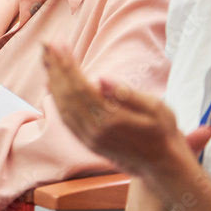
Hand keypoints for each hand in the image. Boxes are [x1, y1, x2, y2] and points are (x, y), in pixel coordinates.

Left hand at [43, 43, 191, 176]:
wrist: (164, 166)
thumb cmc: (163, 132)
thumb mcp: (157, 110)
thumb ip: (128, 94)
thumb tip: (101, 78)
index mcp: (112, 120)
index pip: (81, 88)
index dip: (68, 65)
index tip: (60, 45)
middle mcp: (95, 131)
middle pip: (67, 94)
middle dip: (55, 66)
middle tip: (47, 44)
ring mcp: (88, 139)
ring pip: (62, 106)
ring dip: (52, 79)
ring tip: (46, 57)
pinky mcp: (86, 142)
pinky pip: (65, 118)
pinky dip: (55, 98)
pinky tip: (50, 82)